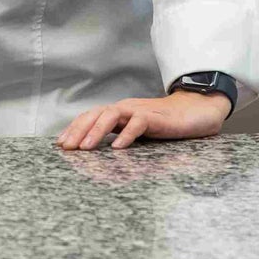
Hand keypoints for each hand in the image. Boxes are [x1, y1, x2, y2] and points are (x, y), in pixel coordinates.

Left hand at [56, 90, 233, 150]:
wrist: (198, 110)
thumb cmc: (167, 123)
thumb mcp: (139, 131)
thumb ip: (121, 135)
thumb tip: (101, 150)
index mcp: (120, 112)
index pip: (91, 117)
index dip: (74, 128)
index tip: (61, 143)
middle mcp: (126, 108)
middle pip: (96, 114)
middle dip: (78, 130)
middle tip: (66, 147)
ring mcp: (140, 111)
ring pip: (112, 115)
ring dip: (96, 131)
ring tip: (84, 148)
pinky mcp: (157, 117)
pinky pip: (138, 123)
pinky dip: (127, 134)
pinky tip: (118, 148)